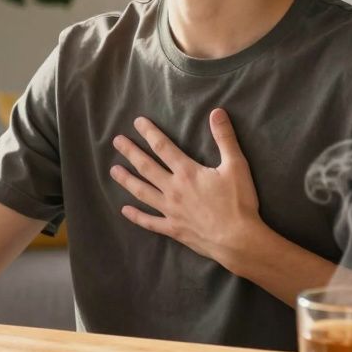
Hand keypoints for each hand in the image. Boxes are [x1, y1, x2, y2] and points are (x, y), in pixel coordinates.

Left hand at [109, 108, 261, 264]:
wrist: (237, 240)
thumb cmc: (238, 202)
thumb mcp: (236, 165)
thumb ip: (225, 138)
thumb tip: (217, 112)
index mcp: (187, 172)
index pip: (163, 147)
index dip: (149, 133)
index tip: (137, 122)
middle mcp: (173, 189)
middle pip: (146, 167)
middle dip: (130, 152)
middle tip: (117, 141)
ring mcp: (170, 210)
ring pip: (142, 192)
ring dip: (126, 180)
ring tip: (113, 171)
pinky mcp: (173, 229)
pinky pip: (149, 222)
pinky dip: (136, 216)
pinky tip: (124, 210)